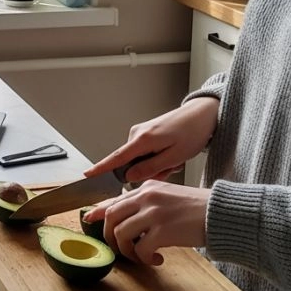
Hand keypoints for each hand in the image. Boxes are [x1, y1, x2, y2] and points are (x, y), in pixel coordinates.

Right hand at [83, 97, 217, 183]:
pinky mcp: (147, 133)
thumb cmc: (193, 133)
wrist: (203, 114)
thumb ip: (150, 168)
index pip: (117, 158)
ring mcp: (141, 132)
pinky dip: (159, 158)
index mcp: (143, 139)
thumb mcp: (174, 157)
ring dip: (158, 165)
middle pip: (132, 164)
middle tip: (172, 167)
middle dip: (150, 171)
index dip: (101, 168)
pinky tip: (174, 154)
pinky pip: (146, 153)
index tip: (87, 175)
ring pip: (141, 161)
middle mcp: (137, 134)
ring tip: (176, 159)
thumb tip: (128, 176)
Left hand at [84, 181, 210, 264]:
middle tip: (120, 249)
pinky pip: (140, 249)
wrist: (221, 213)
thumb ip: (148, 203)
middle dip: (110, 237)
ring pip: (121, 234)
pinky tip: (157, 259)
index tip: (89, 219)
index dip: (98, 211)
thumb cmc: (198, 209)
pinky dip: (144, 259)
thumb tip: (128, 218)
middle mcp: (147, 196)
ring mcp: (154, 212)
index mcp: (148, 187)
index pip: (115, 198)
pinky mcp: (162, 230)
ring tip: (141, 257)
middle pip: (111, 216)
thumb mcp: (169, 197)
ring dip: (127, 251)